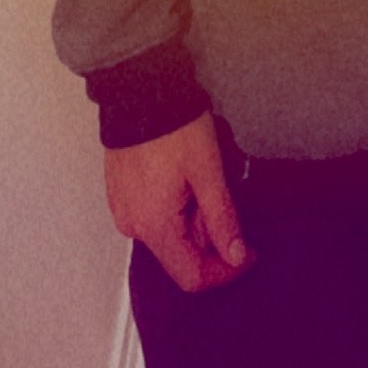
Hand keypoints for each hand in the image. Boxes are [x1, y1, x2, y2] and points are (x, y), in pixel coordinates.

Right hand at [104, 111, 254, 292]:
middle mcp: (133, 224)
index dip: (225, 270)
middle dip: (208, 235)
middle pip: (180, 255)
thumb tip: (235, 253)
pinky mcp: (122, 195)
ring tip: (200, 180)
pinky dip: (174, 207)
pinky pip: (153, 216)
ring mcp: (124, 209)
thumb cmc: (171, 124)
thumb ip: (222, 218)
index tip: (245, 252)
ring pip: (168, 235)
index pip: (192, 276)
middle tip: (220, 196)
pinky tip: (183, 178)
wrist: (140, 91)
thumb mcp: (208, 172)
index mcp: (153, 225)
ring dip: (192, 219)